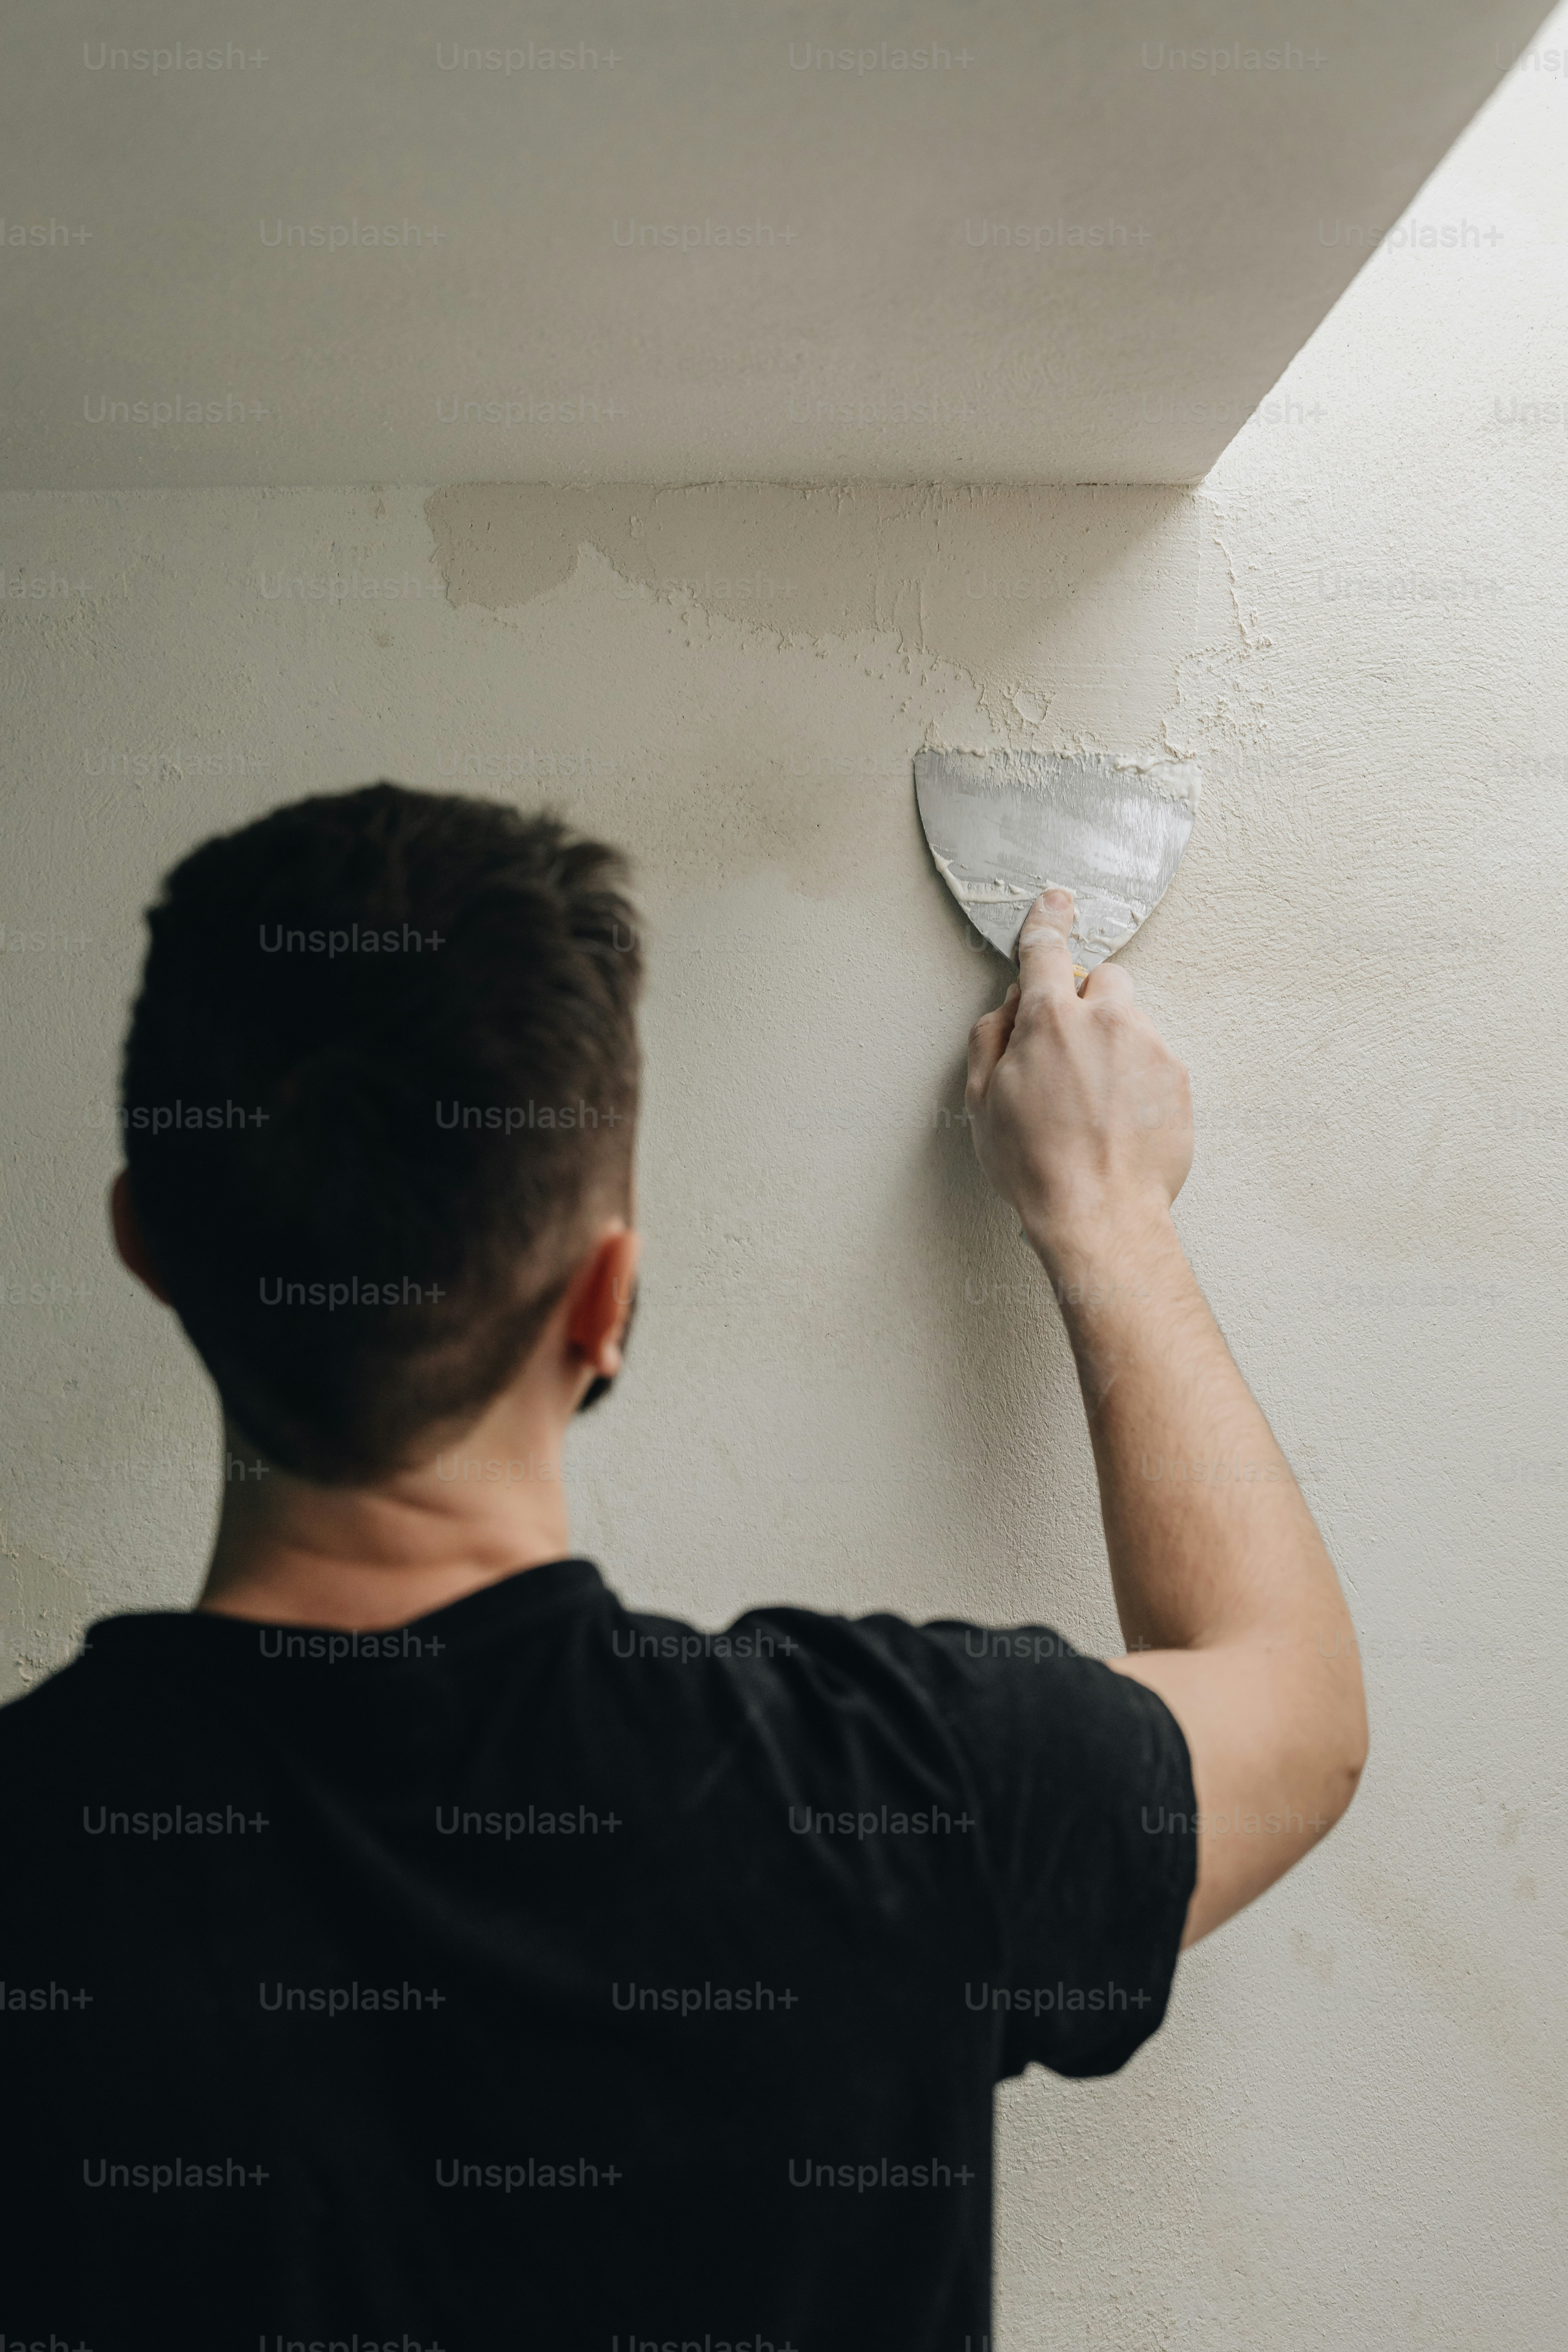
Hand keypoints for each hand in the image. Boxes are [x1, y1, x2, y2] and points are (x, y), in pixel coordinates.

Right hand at [964, 890, 1192, 1265]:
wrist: (1101, 1216)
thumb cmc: (1036, 1166)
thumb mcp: (982, 1101)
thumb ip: (992, 1038)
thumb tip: (1012, 1007)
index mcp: (1050, 1021)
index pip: (1046, 951)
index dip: (1047, 922)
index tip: (1056, 903)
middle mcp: (1107, 1022)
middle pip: (1104, 980)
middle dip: (1088, 1004)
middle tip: (1069, 1055)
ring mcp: (1150, 1048)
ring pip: (1132, 1023)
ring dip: (1113, 1047)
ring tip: (1094, 1105)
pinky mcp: (1178, 1079)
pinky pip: (1155, 1060)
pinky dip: (1138, 1080)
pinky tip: (1119, 1122)